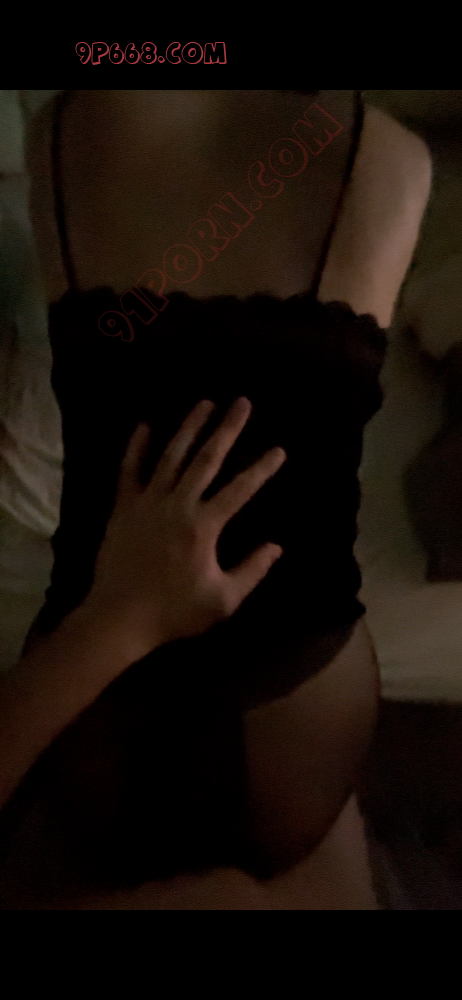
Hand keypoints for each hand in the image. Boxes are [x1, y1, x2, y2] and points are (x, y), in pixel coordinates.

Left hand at [85, 397, 285, 661]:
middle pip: (206, 459)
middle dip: (227, 429)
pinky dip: (136, 447)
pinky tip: (145, 426)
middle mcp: (177, 504)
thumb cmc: (174, 612)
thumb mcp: (223, 600)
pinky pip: (129, 470)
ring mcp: (147, 502)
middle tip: (241, 402)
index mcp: (204, 526)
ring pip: (171, 456)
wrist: (119, 617)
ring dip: (189, 428)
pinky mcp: (123, 507)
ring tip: (204, 403)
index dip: (262, 469)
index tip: (279, 450)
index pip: (240, 489)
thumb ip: (252, 570)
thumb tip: (276, 547)